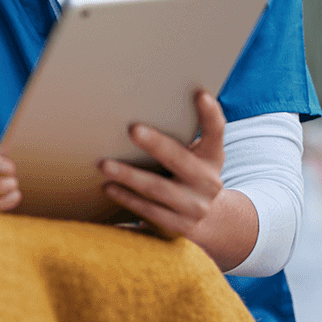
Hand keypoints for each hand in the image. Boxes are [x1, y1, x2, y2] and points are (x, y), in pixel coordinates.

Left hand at [98, 90, 226, 240]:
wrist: (212, 221)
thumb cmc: (193, 175)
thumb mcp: (200, 156)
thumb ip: (184, 134)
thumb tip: (141, 101)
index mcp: (212, 157)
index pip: (215, 132)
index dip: (210, 114)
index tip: (200, 94)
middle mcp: (208, 182)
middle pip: (180, 159)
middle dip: (156, 144)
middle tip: (132, 129)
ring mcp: (195, 207)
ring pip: (159, 189)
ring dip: (130, 176)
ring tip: (105, 165)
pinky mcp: (180, 226)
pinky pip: (150, 212)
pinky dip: (128, 199)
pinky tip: (109, 187)